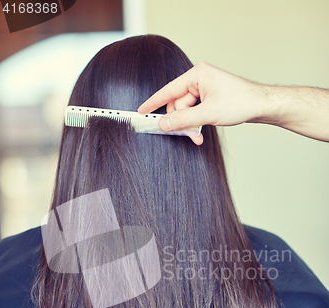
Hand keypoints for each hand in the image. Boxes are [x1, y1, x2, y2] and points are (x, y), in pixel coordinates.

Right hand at [138, 62, 265, 144]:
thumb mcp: (208, 114)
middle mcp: (199, 79)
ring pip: (186, 111)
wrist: (261, 105)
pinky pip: (195, 111)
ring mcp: (205, 88)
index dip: (154, 102)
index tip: (141, 111)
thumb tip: (163, 125)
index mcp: (197, 75)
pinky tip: (200, 132)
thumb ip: (183, 121)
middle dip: (181, 122)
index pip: (169, 90)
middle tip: (186, 135)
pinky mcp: (210, 97)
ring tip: (197, 137)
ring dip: (190, 126)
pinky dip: (196, 123)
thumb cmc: (240, 103)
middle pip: (178, 104)